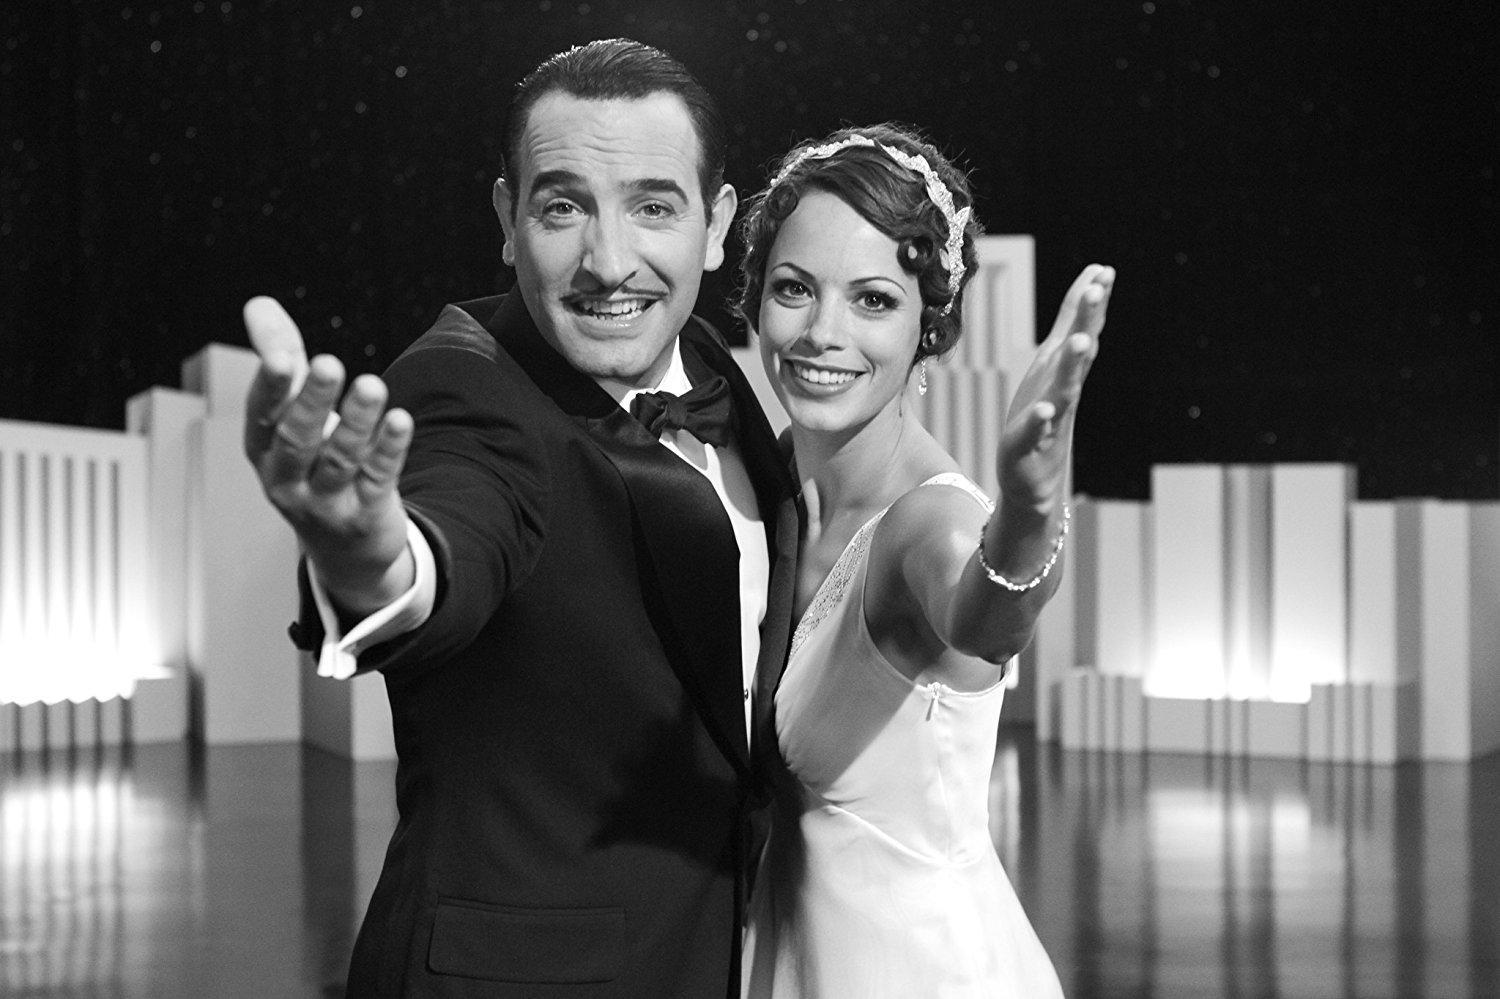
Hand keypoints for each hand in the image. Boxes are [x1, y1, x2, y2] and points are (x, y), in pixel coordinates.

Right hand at [243, 297, 415, 607]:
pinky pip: (377, 479)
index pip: (261, 414)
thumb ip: (280, 358)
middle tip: (328, 363)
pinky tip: (402, 421)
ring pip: (340, 460)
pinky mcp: (364, 514)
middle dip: (312, 401)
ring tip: (372, 385)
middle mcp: (287, 478)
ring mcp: (325, 501)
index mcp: (263, 448)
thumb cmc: (312, 464)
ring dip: (357, 421)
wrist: (343, 547)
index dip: (270, 385)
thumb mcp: (291, 416)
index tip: (280, 355)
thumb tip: (258, 303)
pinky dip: (389, 450)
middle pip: (298, 439)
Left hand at [997, 264, 1114, 514]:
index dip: (1091, 301)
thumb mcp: (1054, 360)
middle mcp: (1062, 389)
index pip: (1082, 329)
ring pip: (1065, 388)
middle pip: (1079, 351)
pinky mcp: (1031, 444)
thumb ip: (1071, 319)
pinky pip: (1038, 431)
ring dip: (1073, 366)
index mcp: (1064, 369)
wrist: (1031, 476)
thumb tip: (1092, 278)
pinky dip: (1042, 421)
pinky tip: (1044, 411)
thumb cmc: (1042, 412)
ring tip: (1080, 342)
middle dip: (1087, 320)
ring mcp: (1051, 417)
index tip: (1104, 270)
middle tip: (1097, 289)